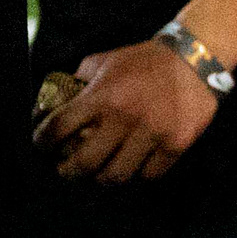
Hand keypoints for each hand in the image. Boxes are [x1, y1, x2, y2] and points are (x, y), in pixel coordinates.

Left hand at [41, 36, 221, 183]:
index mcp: (103, 95)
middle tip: (65, 172)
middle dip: (68, 172)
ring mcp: (152, 133)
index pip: (59, 127)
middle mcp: (125, 117)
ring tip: (100, 175)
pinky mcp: (176, 144)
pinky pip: (150, 174)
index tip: (41, 147)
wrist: (194, 58)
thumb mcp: (106, 60)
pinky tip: (135, 166)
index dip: (43, 141)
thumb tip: (57, 100)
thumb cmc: (146, 60)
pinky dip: (139, 174)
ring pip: (118, 176)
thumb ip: (81, 79)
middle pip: (86, 163)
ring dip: (104, 179)